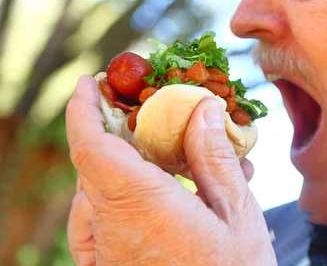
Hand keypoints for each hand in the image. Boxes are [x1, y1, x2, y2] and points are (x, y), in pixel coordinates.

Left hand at [66, 76, 275, 264]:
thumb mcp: (238, 214)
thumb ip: (214, 158)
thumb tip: (202, 108)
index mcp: (143, 208)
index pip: (93, 147)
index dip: (83, 108)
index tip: (90, 81)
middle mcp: (112, 231)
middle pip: (93, 165)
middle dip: (108, 128)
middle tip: (138, 108)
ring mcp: (108, 254)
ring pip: (92, 194)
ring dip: (112, 163)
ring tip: (150, 150)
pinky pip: (92, 226)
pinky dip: (107, 197)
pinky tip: (136, 193)